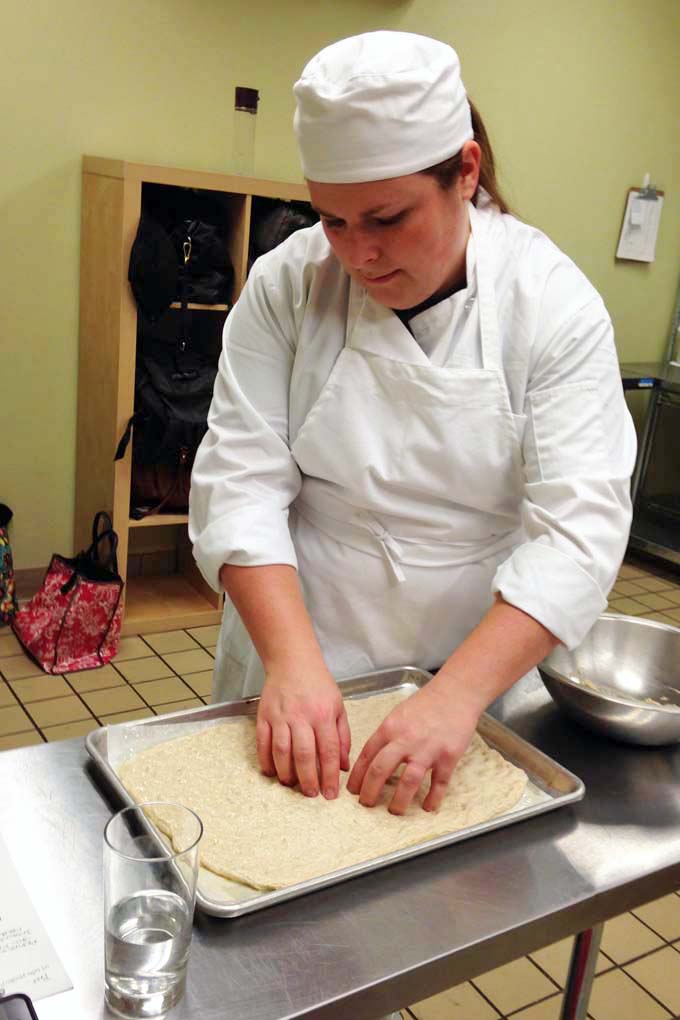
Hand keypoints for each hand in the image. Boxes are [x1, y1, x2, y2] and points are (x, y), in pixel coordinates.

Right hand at [256, 663, 350, 799]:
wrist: (292, 662)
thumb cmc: (318, 685)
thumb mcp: (338, 707)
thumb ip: (342, 736)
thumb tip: (343, 766)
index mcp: (323, 715)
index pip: (328, 751)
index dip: (329, 775)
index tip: (330, 794)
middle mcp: (301, 717)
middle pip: (304, 755)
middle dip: (308, 779)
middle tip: (311, 794)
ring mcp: (280, 717)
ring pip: (281, 751)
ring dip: (286, 773)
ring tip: (292, 785)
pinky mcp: (263, 716)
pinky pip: (263, 743)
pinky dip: (266, 760)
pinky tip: (272, 772)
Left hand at [347, 677, 481, 814]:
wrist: (455, 693)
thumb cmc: (425, 704)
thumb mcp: (398, 714)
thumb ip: (386, 736)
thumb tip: (372, 759)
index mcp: (390, 728)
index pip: (367, 755)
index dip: (357, 776)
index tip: (352, 790)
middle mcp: (406, 739)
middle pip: (381, 770)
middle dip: (370, 792)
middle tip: (366, 804)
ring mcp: (428, 749)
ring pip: (408, 782)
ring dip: (399, 801)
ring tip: (394, 811)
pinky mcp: (448, 756)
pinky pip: (438, 784)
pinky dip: (432, 798)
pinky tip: (427, 807)